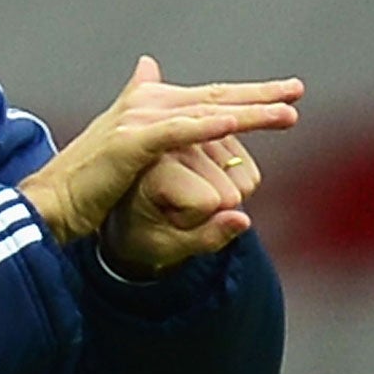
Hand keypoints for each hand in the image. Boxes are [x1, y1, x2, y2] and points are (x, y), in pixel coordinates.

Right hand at [18, 56, 300, 246]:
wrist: (52, 202)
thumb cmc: (87, 180)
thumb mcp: (119, 138)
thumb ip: (137, 103)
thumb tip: (148, 63)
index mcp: (146, 103)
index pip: (209, 95)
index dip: (249, 93)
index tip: (287, 92)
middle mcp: (143, 103)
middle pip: (213, 97)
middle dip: (260, 96)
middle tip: (297, 92)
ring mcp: (136, 121)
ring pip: (204, 112)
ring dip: (248, 113)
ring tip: (286, 114)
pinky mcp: (129, 143)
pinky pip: (178, 133)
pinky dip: (207, 127)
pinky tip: (234, 123)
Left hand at [101, 135, 265, 277]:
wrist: (125, 206)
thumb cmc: (141, 228)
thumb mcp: (166, 246)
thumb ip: (206, 237)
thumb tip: (243, 221)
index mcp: (153, 163)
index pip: (208, 202)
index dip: (191, 220)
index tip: (161, 215)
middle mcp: (175, 137)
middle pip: (232, 190)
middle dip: (212, 209)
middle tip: (175, 207)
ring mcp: (196, 129)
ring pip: (246, 178)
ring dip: (225, 194)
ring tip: (186, 193)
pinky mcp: (213, 127)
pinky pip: (248, 167)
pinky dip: (234, 179)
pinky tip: (203, 179)